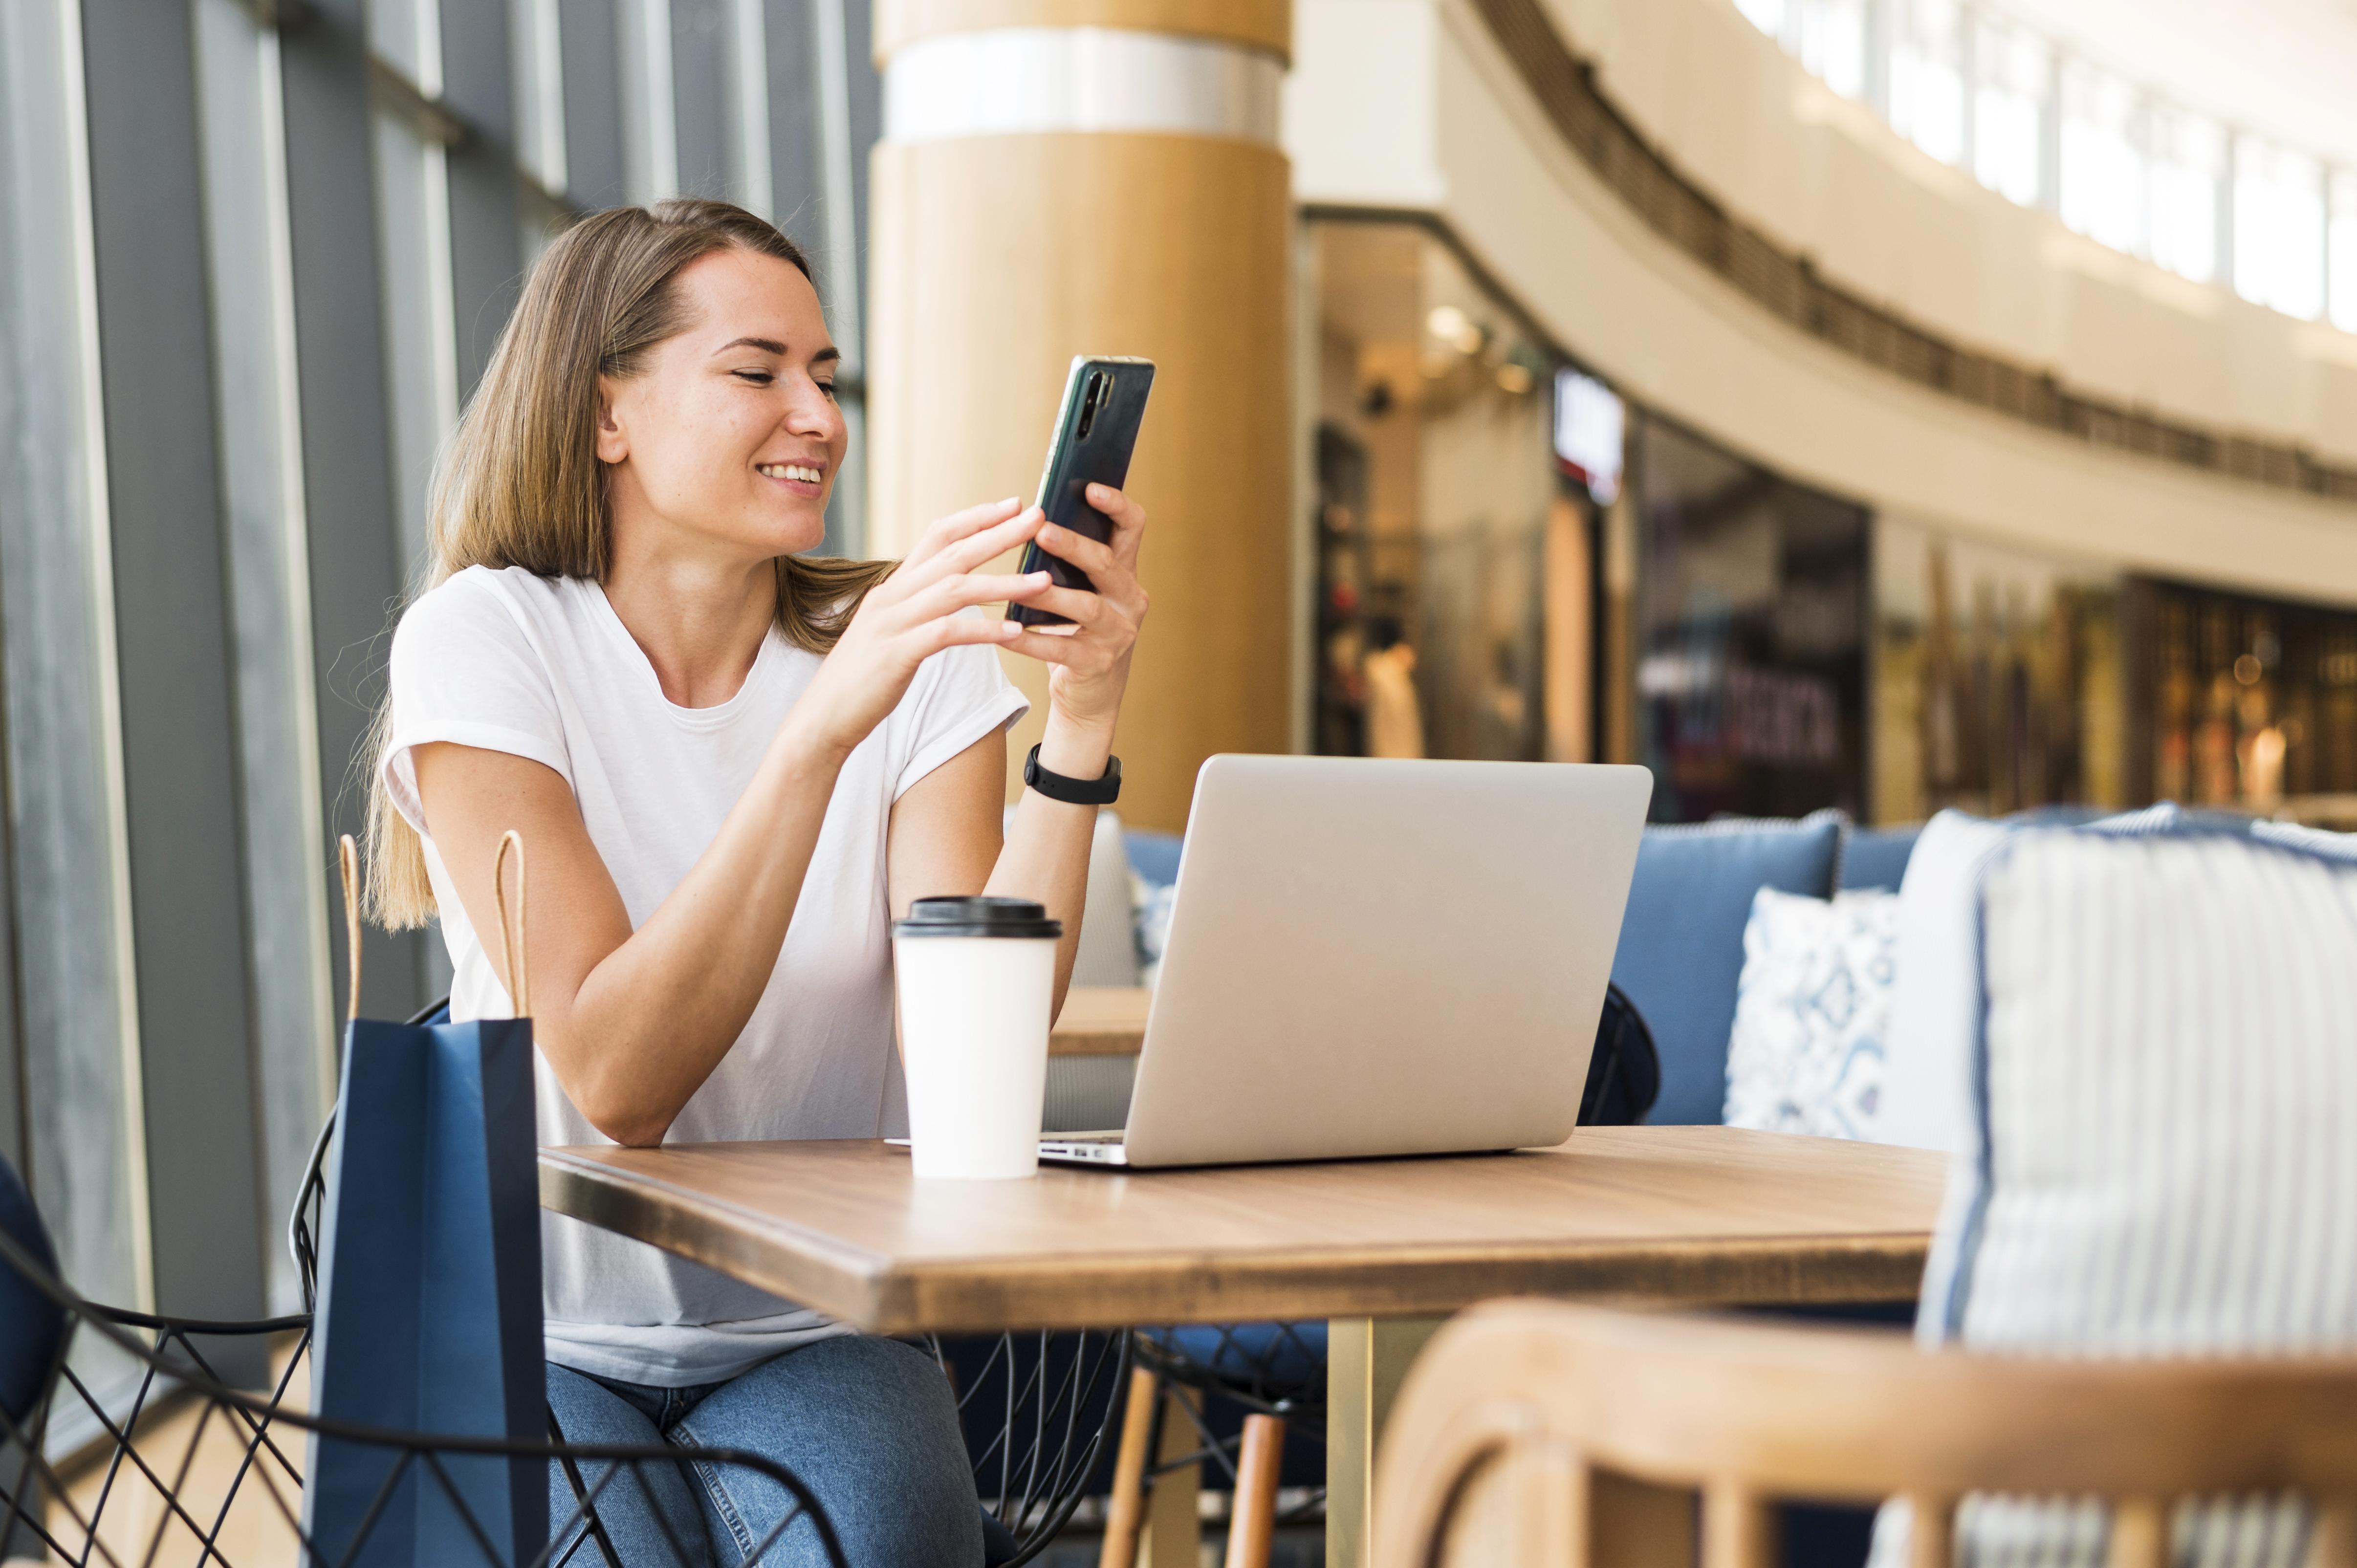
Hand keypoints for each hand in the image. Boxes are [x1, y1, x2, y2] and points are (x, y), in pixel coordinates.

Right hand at [787, 498, 1049, 756]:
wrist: (823, 718)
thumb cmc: (864, 679)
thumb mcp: (892, 631)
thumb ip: (919, 607)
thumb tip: (953, 592)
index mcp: (893, 587)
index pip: (937, 535)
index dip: (976, 517)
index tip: (1013, 504)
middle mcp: (892, 596)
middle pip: (953, 553)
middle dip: (999, 533)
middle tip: (1039, 517)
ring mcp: (892, 623)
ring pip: (955, 589)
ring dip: (1004, 582)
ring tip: (1045, 581)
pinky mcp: (896, 654)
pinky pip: (947, 634)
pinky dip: (983, 631)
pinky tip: (1014, 631)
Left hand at [1001, 483, 1148, 748]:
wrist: (1089, 693)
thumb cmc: (1076, 630)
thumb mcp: (1080, 590)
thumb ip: (1067, 561)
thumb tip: (1031, 520)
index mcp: (1125, 572)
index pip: (1133, 528)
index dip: (1116, 505)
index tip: (1090, 488)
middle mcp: (1130, 599)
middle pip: (1106, 564)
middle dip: (1074, 546)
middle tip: (1042, 531)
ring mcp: (1119, 634)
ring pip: (1086, 607)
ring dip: (1049, 594)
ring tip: (1018, 584)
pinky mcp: (1098, 664)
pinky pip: (1061, 649)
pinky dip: (1031, 640)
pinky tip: (1005, 633)